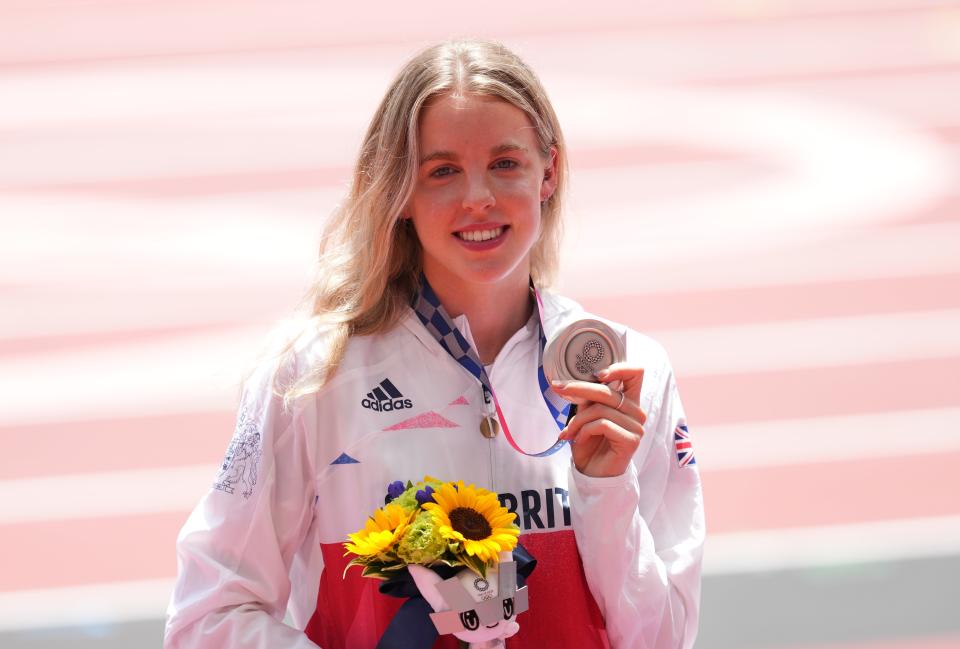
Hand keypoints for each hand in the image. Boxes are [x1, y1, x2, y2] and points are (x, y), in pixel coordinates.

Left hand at [551, 363, 646, 477]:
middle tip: (557, 387)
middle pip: (608, 390)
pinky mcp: (631, 440)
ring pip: (600, 409)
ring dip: (577, 420)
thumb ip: (587, 399)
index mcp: (628, 401)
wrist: (593, 475)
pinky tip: (579, 440)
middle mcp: (636, 412)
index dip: (618, 367)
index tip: (597, 374)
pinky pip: (603, 424)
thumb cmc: (590, 444)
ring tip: (568, 432)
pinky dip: (584, 430)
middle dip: (578, 388)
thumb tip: (574, 383)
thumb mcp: (586, 416)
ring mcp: (636, 427)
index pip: (636, 373)